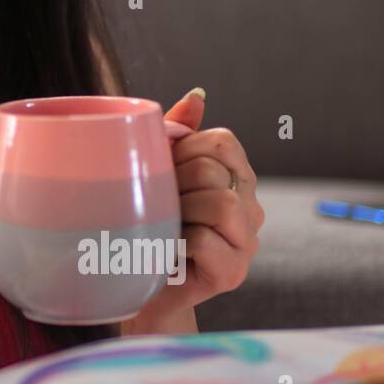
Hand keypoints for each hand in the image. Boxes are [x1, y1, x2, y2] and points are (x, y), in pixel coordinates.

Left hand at [124, 88, 264, 334]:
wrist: (133, 289)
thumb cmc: (144, 226)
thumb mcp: (156, 172)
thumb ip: (178, 133)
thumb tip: (197, 94)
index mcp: (234, 178)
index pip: (222, 141)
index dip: (184, 150)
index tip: (163, 172)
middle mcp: (250, 207)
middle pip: (213, 171)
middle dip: (174, 184)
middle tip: (159, 208)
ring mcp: (247, 242)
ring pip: (218, 203)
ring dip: (178, 213)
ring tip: (164, 230)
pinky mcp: (234, 273)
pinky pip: (205, 241)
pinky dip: (175, 243)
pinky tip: (166, 253)